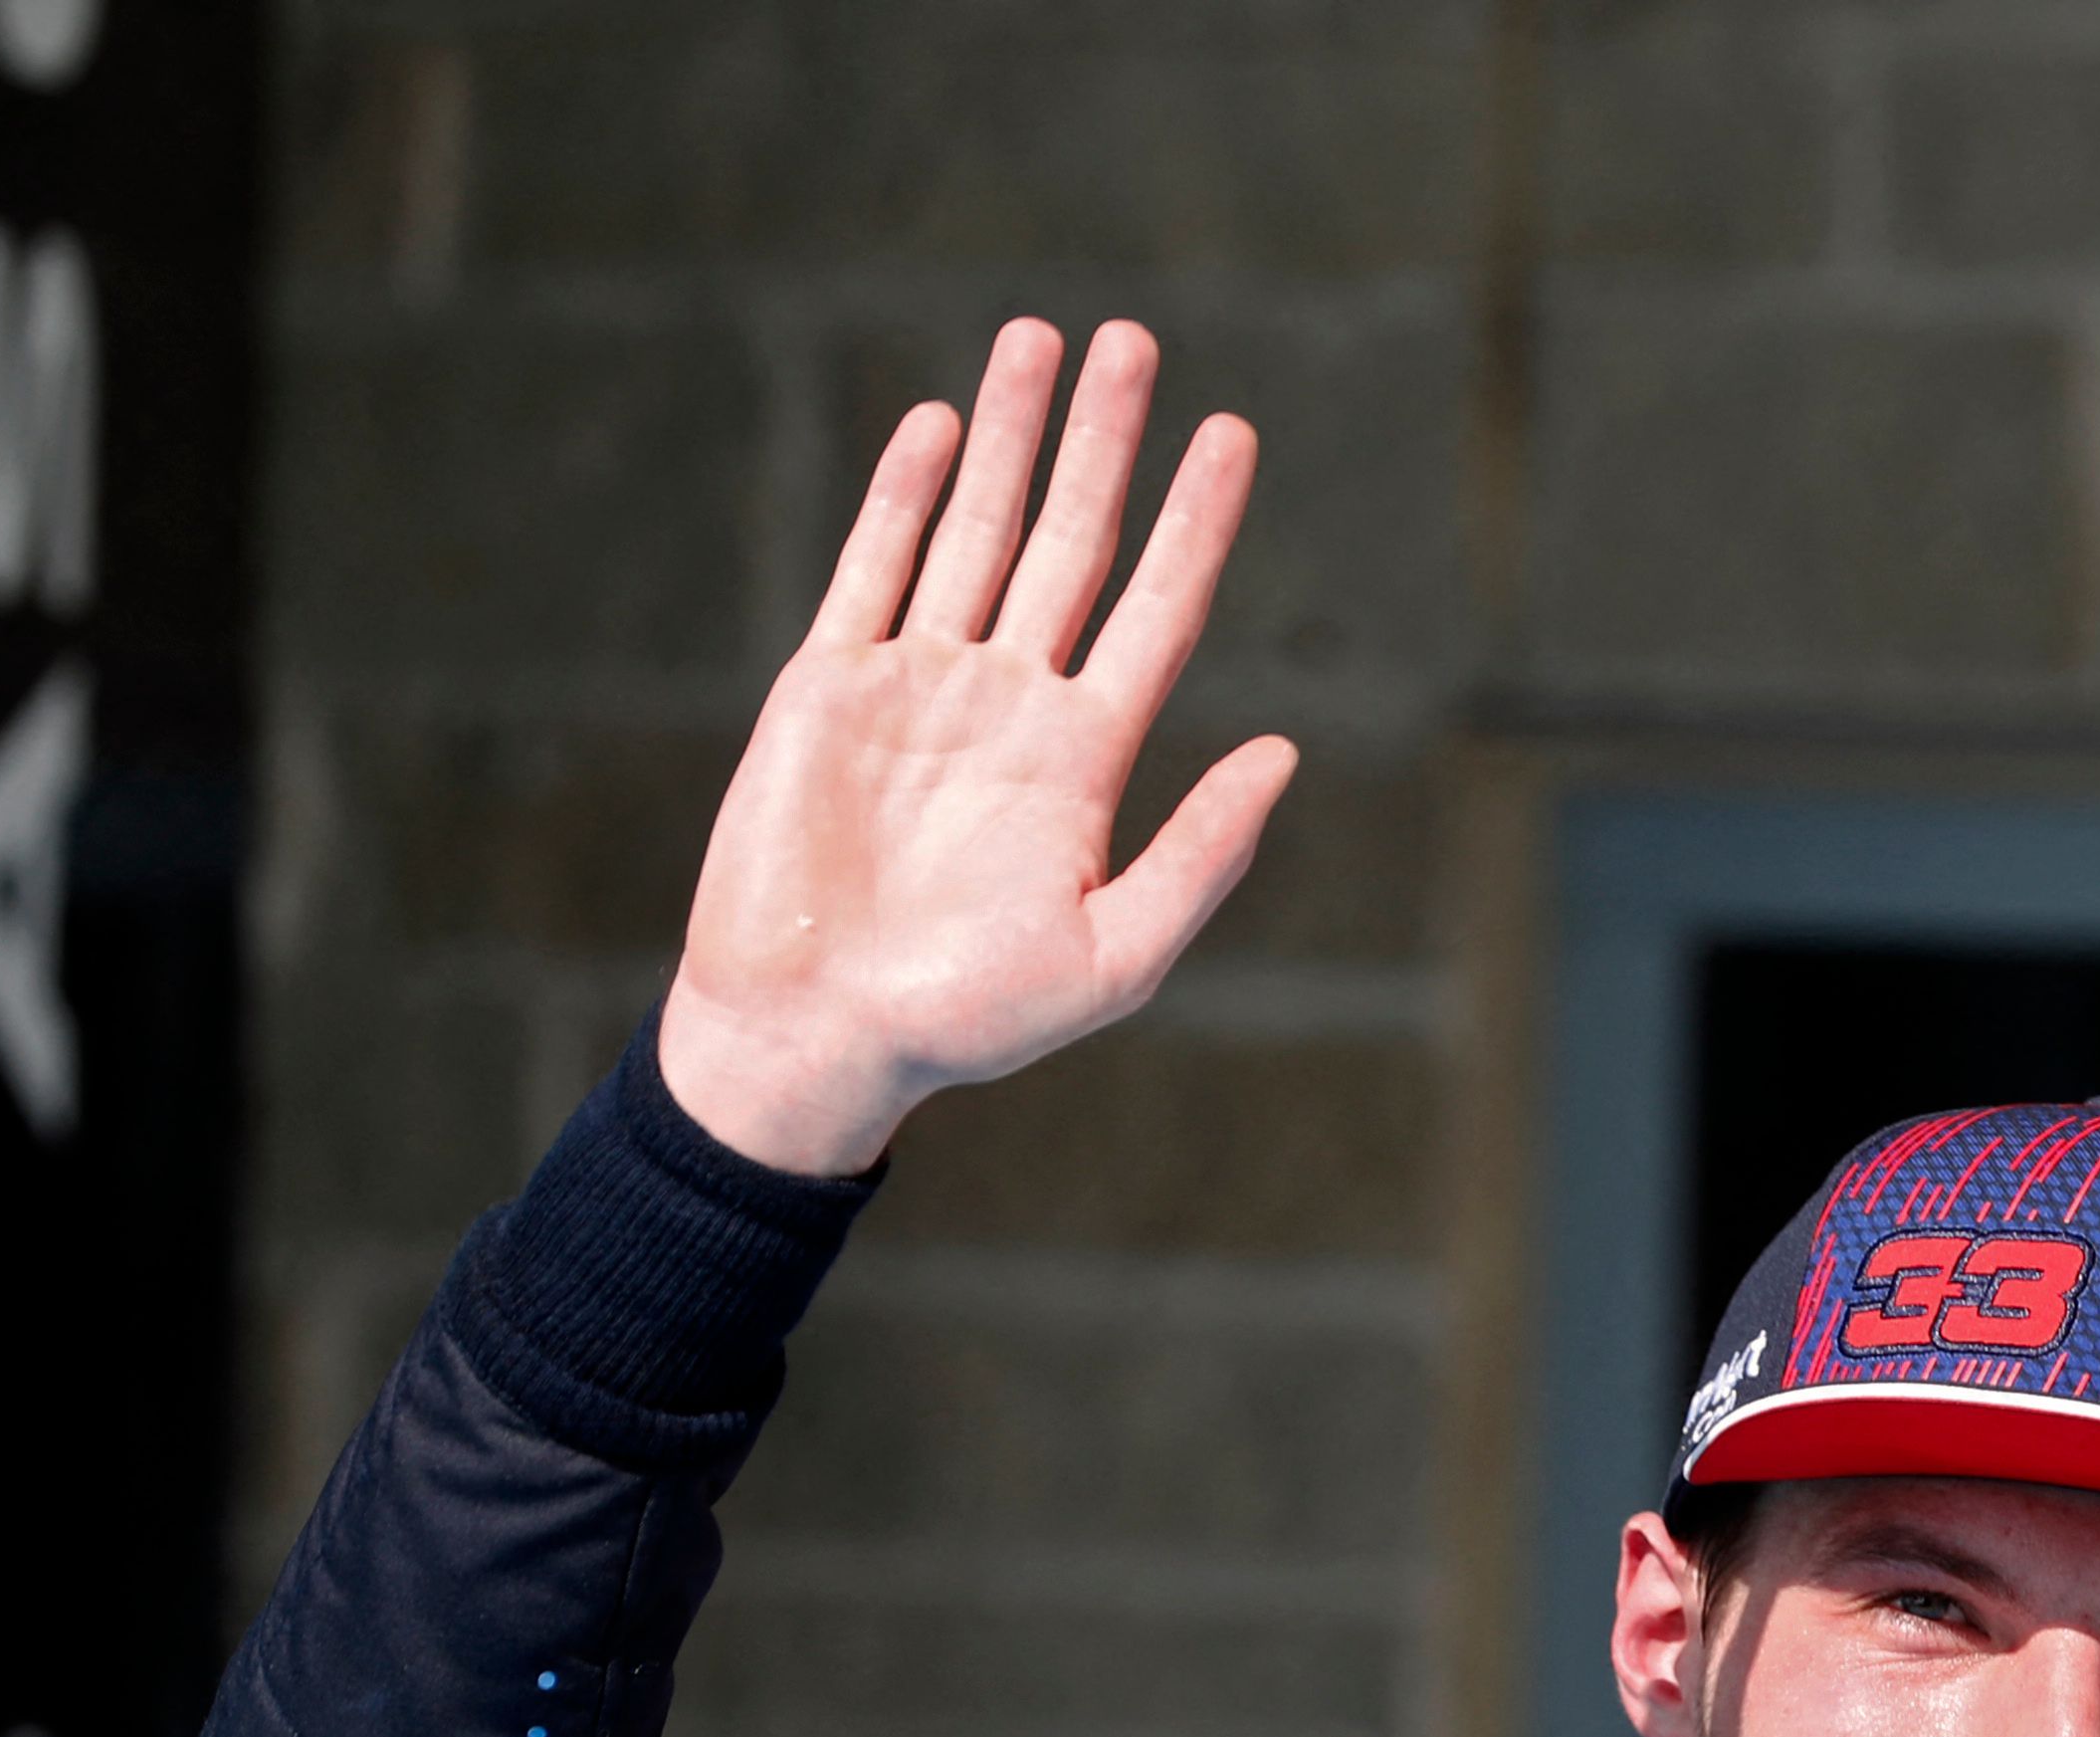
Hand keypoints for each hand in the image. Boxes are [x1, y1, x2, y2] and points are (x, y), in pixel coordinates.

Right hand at [656, 318, 1297, 1175]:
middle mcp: (1007, 707)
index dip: (1195, 522)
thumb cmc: (965, 1021)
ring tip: (1041, 336)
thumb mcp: (1114, 953)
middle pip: (1071, 544)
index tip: (1231, 434)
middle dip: (1103, 442)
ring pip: (976, 532)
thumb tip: (1284, 754)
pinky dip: (905, 493)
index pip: (1155, 611)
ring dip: (1010, 437)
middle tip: (1134, 340)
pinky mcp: (828, 688)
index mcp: (1082, 762)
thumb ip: (1200, 854)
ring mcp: (916, 688)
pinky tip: (944, 424)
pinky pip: (874, 567)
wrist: (814, 1036)